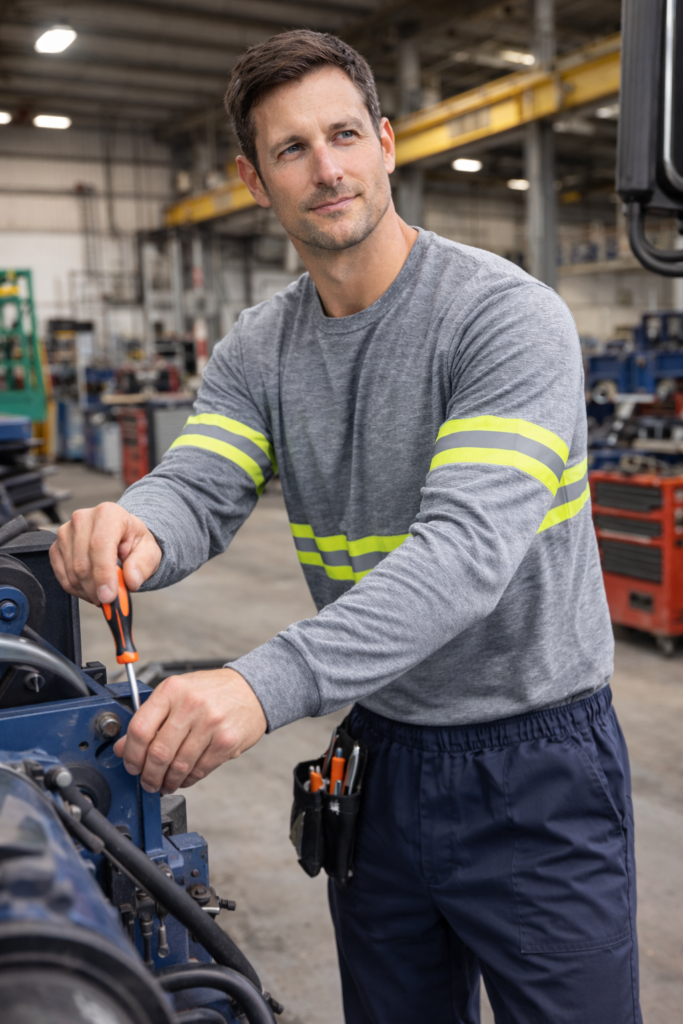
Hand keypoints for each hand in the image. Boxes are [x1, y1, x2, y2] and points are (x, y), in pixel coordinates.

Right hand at [50, 502, 161, 604]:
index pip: (100, 545)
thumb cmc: (134, 541)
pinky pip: (62, 577)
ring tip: (105, 592)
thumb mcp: (149, 551)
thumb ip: (143, 565)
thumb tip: (130, 580)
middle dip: (97, 589)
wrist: (122, 536)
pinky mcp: (56, 547)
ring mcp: (65, 533)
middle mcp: (82, 519)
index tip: (109, 597)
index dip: (103, 574)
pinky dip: (78, 590)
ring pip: (71, 573)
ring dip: (89, 591)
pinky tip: (92, 588)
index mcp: (108, 514)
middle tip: (111, 601)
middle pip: (82, 563)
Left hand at [112, 668, 266, 792]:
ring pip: (179, 766)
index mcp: (172, 690)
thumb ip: (150, 718)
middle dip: (148, 775)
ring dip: (168, 781)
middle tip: (147, 781)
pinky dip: (188, 780)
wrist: (252, 689)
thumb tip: (123, 747)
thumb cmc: (211, 691)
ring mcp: (211, 723)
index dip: (131, 754)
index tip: (131, 764)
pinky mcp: (226, 741)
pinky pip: (199, 770)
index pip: (140, 728)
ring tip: (165, 783)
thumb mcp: (177, 694)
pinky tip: (184, 778)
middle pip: (158, 752)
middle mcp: (191, 704)